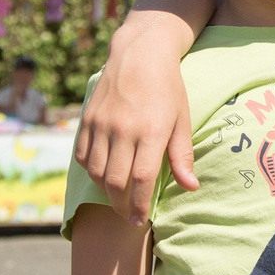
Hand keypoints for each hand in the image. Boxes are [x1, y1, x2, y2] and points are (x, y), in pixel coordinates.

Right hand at [74, 35, 196, 225]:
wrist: (140, 54)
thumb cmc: (168, 88)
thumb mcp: (182, 119)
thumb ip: (182, 155)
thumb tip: (191, 187)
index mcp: (151, 130)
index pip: (142, 180)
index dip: (140, 206)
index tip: (141, 221)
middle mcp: (123, 129)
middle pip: (115, 182)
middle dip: (122, 206)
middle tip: (130, 216)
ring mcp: (101, 124)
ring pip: (96, 173)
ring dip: (106, 192)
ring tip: (119, 197)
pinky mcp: (87, 119)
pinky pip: (83, 156)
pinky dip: (91, 171)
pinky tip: (104, 174)